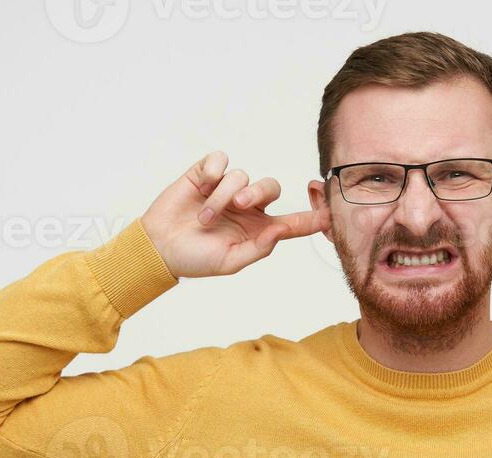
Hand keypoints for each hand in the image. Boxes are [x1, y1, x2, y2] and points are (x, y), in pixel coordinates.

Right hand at [140, 149, 329, 278]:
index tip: (332, 214)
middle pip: (270, 187)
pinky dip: (214, 171)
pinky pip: (221, 160)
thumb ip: (258, 248)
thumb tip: (279, 232)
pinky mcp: (205, 174)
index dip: (313, 218)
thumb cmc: (194, 259)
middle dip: (258, 193)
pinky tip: (203, 184)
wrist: (158, 247)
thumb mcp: (229, 262)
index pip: (292, 222)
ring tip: (204, 217)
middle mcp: (246, 207)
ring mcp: (226, 189)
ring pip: (242, 176)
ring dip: (223, 195)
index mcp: (258, 229)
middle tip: (240, 205)